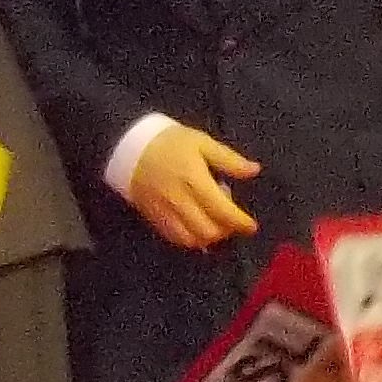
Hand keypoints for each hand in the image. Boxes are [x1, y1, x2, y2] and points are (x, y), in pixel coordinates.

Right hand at [120, 123, 262, 250]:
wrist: (127, 146)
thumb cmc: (169, 142)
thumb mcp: (202, 142)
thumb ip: (229, 159)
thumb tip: (254, 170)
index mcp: (194, 180)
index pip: (222, 211)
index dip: (240, 222)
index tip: (251, 225)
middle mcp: (179, 200)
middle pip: (208, 230)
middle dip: (225, 231)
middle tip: (231, 222)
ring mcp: (164, 211)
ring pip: (191, 239)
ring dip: (208, 238)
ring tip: (215, 226)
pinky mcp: (153, 217)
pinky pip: (174, 238)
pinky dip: (190, 239)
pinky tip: (196, 230)